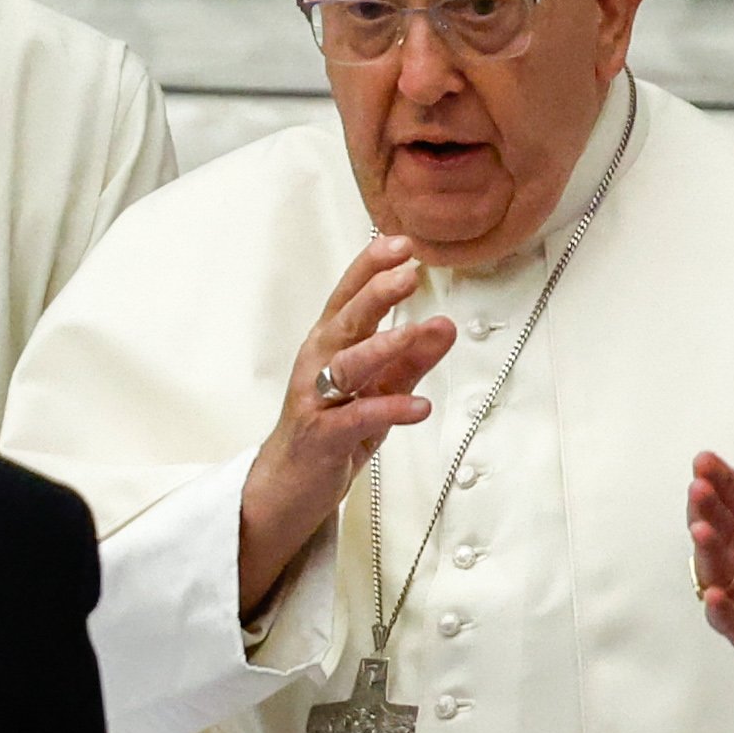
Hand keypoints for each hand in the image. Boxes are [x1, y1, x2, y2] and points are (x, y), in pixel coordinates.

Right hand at [240, 237, 458, 616]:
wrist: (287, 488)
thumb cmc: (331, 430)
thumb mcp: (378, 389)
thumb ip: (411, 359)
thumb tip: (447, 324)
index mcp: (328, 344)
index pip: (348, 296)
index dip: (372, 267)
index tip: (404, 244)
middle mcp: (317, 364)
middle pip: (345, 321)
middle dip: (377, 294)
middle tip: (410, 272)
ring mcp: (316, 400)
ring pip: (349, 365)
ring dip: (388, 346)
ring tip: (426, 331)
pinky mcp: (321, 437)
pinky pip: (356, 418)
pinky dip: (389, 410)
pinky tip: (420, 406)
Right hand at [688, 402, 733, 684]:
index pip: (726, 489)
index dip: (714, 475)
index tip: (706, 462)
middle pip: (711, 522)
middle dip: (703, 506)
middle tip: (701, 489)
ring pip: (711, 566)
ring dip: (705, 550)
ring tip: (704, 531)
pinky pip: (725, 617)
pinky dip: (719, 608)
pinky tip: (719, 595)